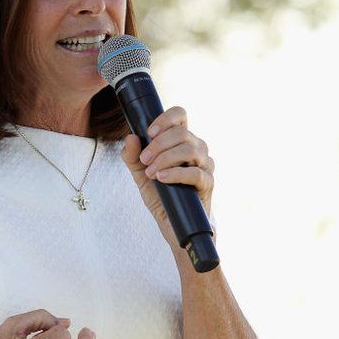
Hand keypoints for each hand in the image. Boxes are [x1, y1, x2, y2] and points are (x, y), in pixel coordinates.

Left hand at [120, 106, 214, 242]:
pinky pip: (196, 172)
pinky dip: (176, 173)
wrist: (171, 223)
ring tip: (151, 172)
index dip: (165, 119)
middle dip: (159, 144)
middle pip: (182, 132)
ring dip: (165, 158)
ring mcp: (205, 165)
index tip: (149, 133)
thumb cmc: (159, 193)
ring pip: (190, 149)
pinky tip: (161, 178)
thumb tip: (130, 137)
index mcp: (180, 140)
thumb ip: (132, 156)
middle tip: (144, 160)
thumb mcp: (139, 174)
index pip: (180, 115)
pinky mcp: (208, 183)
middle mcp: (196, 148)